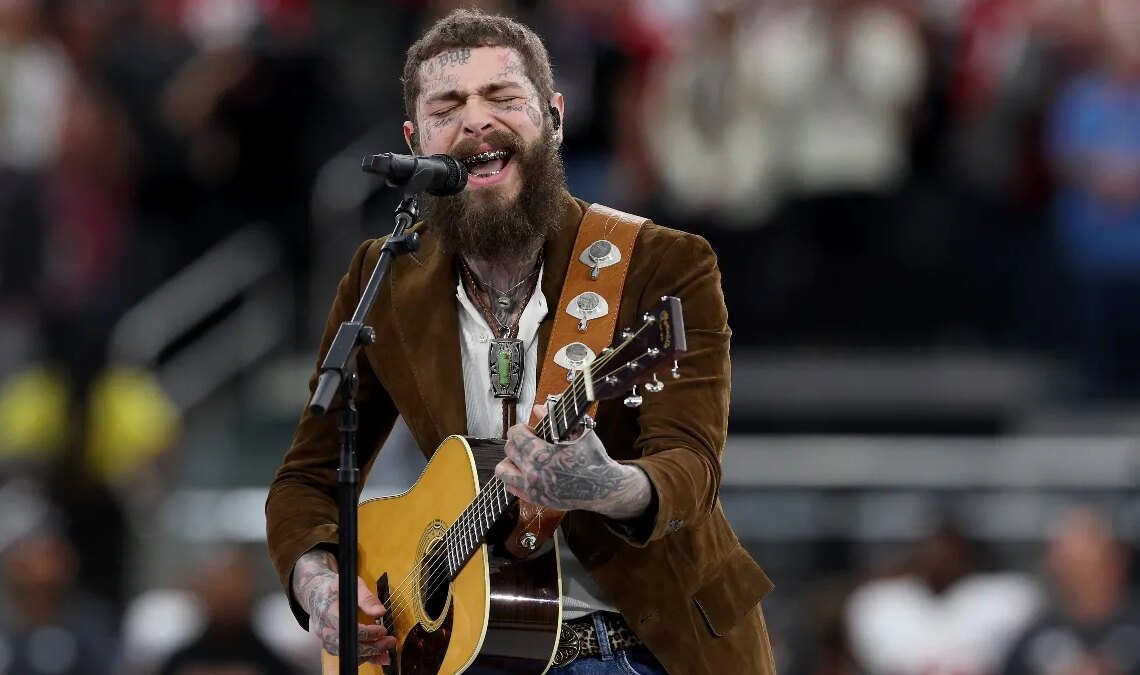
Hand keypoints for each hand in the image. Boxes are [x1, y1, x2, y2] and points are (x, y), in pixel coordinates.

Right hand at [292, 550, 395, 665]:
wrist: (318, 594)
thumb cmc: (337, 588)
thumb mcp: (353, 585)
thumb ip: (366, 597)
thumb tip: (380, 612)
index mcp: (328, 611)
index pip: (346, 628)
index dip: (366, 632)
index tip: (383, 629)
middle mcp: (324, 628)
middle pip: (346, 644)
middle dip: (370, 647)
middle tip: (389, 642)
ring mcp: (326, 638)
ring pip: (346, 653)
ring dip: (368, 655)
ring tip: (386, 652)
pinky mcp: (330, 644)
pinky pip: (346, 655)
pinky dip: (363, 658)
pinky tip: (378, 656)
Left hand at [494, 405, 651, 518]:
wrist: (603, 488)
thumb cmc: (593, 459)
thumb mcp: (579, 433)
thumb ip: (555, 419)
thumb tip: (539, 408)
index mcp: (542, 455)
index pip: (516, 435)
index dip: (521, 428)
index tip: (530, 429)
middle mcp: (533, 473)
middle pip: (509, 449)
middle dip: (517, 441)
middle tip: (529, 441)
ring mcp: (532, 488)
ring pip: (503, 470)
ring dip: (510, 460)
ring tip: (523, 457)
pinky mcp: (535, 499)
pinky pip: (510, 487)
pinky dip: (514, 477)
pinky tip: (527, 471)